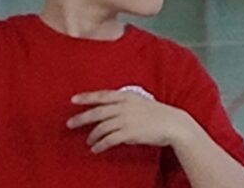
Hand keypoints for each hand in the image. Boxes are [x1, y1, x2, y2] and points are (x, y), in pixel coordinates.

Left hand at [67, 90, 195, 154]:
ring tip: (89, 141)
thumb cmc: (158, 113)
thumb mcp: (141, 102)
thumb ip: (124, 104)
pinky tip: (96, 149)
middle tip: (69, 124)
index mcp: (127, 96)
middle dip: (81, 118)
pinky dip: (99, 146)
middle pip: (97, 112)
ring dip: (92, 136)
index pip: (102, 95)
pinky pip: (108, 140)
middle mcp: (124, 107)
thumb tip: (108, 112)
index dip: (87, 97)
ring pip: (101, 128)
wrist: (173, 124)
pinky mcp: (128, 133)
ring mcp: (126, 120)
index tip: (73, 100)